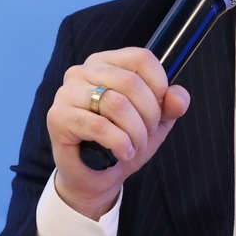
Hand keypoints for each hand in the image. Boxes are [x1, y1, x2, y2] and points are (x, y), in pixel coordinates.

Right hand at [44, 47, 190, 218]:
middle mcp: (82, 72)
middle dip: (149, 115)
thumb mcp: (154, 123)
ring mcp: (66, 92)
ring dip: (135, 132)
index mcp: (105, 63)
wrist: (94, 177)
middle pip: (131, 82)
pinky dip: (119, 143)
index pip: (141, 58)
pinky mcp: (58, 117)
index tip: (159, 110)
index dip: (159, 85)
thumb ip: (170, 105)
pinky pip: (99, 125)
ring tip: (135, 146)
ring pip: (117, 104)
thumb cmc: (121, 143)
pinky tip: (122, 152)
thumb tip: (177, 97)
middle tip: (146, 135)